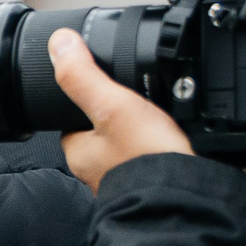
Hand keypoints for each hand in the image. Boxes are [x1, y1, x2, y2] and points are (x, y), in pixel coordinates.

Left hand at [49, 28, 194, 190]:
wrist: (186, 202)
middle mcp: (99, 170)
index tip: (99, 84)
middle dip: (120, 117)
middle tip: (138, 99)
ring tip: (162, 117)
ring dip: (144, 134)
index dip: (84, 99)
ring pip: (130, 147)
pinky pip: (154, 159)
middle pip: (103, 132)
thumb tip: (59, 44)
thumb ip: (84, 76)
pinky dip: (162, 149)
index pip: (71, 120)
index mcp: (81, 152)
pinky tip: (178, 140)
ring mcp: (127, 179)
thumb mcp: (113, 106)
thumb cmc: (146, 162)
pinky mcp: (155, 185)